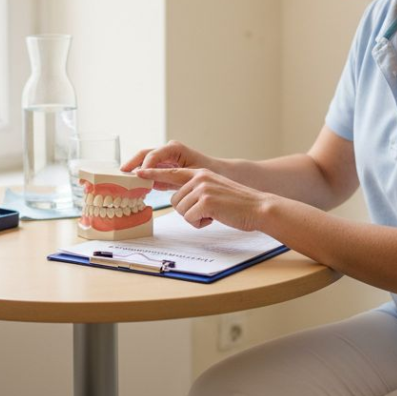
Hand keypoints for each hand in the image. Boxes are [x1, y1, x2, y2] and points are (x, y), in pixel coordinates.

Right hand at [121, 140, 214, 189]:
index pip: (154, 155)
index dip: (144, 165)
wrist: (219, 173)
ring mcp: (166, 158)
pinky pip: (151, 169)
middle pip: (145, 154)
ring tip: (125, 179)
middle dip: (133, 162)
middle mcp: (168, 150)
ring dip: (136, 168)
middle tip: (122, 173)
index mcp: (175, 148)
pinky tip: (137, 184)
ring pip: (145, 161)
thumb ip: (171, 178)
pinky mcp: (165, 167)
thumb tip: (152, 182)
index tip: (138, 176)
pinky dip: (143, 175)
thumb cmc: (209, 172)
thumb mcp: (191, 175)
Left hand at [134, 167, 274, 231]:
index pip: (172, 172)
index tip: (137, 172)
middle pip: (175, 200)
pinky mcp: (205, 201)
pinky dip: (201, 223)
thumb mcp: (215, 189)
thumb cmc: (238, 204)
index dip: (153, 173)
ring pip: (181, 210)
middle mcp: (199, 178)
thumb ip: (198, 189)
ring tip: (214, 213)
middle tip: (208, 211)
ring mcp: (202, 189)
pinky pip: (190, 218)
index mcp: (200, 173)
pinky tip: (215, 218)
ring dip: (195, 217)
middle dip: (188, 211)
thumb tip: (181, 199)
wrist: (259, 208)